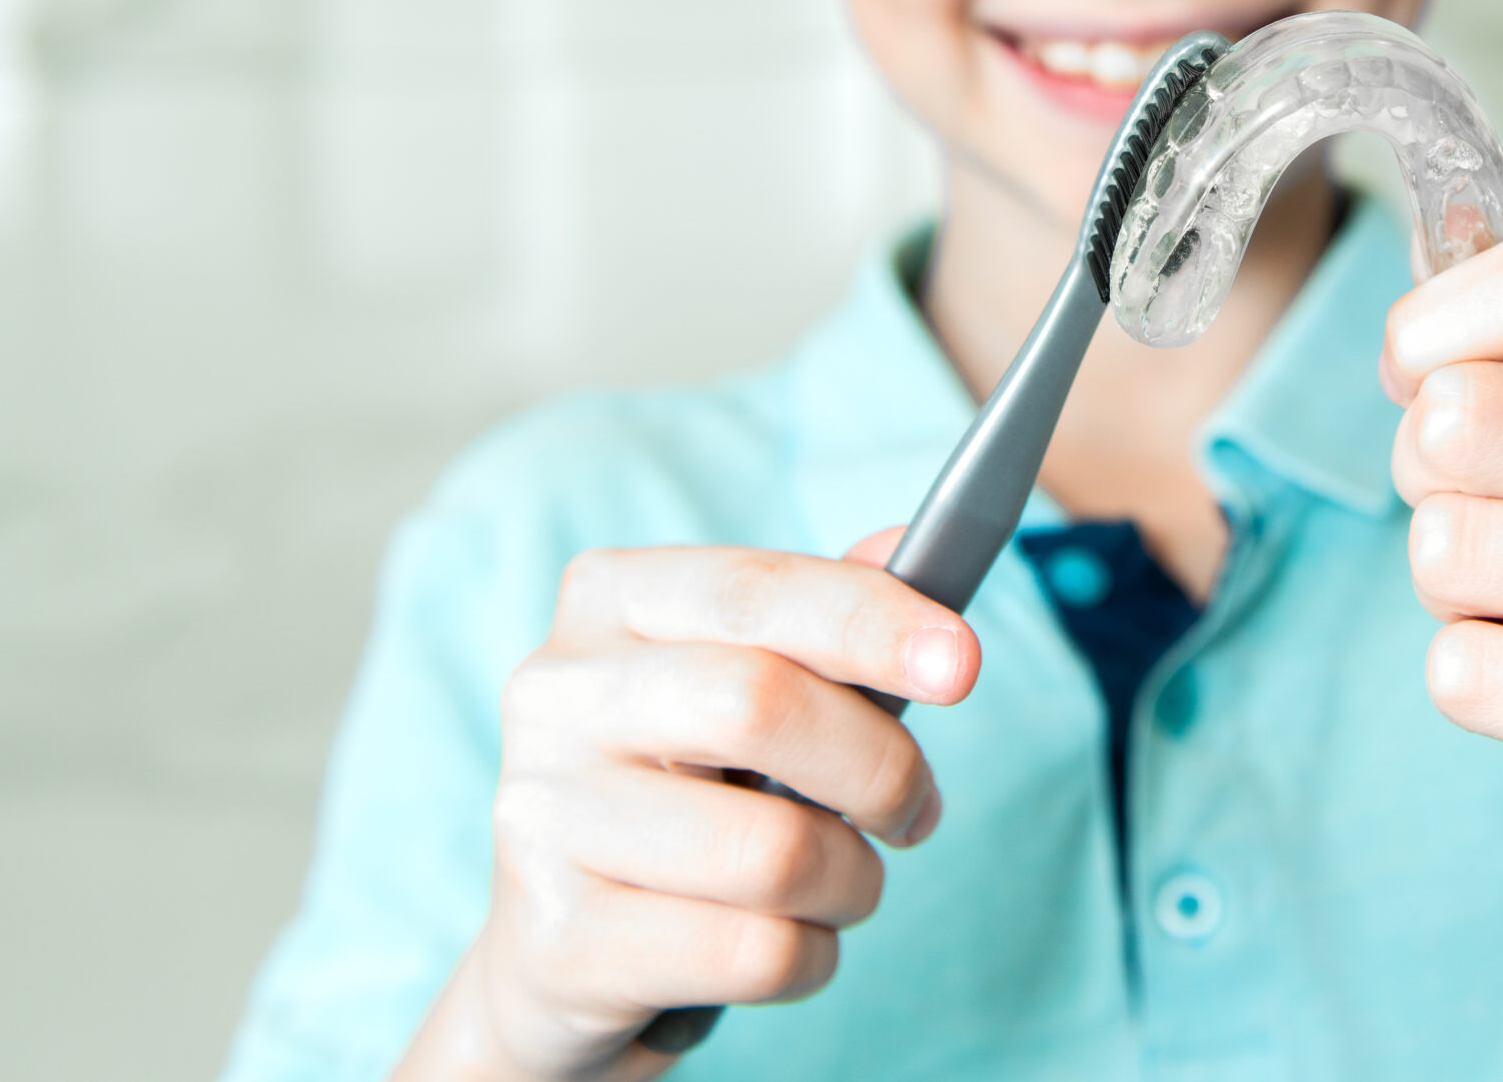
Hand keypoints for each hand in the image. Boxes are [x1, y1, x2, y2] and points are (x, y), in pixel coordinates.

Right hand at [397, 529, 980, 1081]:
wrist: (562, 953)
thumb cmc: (686, 792)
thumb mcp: (743, 684)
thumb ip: (825, 615)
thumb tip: (910, 546)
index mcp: (609, 601)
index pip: (757, 592)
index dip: (869, 620)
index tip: (961, 662)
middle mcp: (555, 694)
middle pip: (761, 705)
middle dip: (880, 767)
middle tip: (917, 810)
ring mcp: (541, 818)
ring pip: (772, 853)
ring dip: (852, 881)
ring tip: (842, 884)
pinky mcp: (559, 942)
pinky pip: (753, 952)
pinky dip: (812, 957)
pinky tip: (788, 943)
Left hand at [1384, 230, 1502, 885]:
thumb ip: (1501, 330)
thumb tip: (1418, 240)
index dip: (1437, 324)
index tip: (1428, 378)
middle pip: (1462, 414)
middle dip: (1423, 473)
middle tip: (1489, 515)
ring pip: (1445, 546)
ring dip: (1447, 585)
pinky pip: (1460, 672)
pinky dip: (1468, 680)